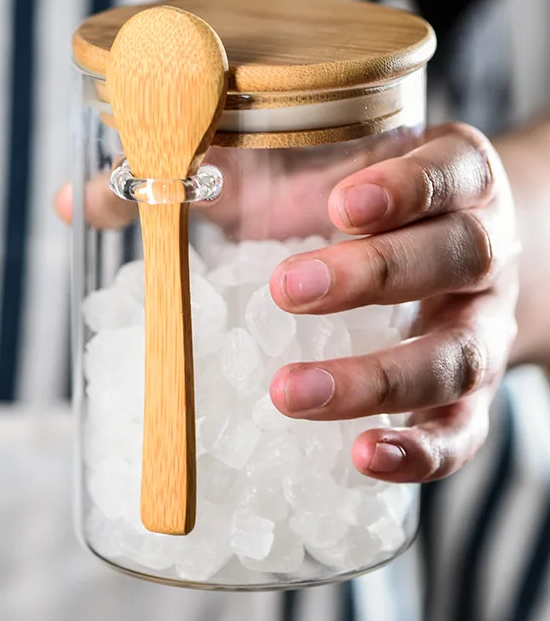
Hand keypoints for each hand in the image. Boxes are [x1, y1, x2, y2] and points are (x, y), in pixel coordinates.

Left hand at [268, 123, 519, 482]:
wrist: (432, 247)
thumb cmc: (354, 202)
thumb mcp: (309, 167)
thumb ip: (239, 164)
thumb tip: (137, 178)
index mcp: (454, 179)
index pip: (450, 172)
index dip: (405, 188)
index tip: (341, 206)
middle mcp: (482, 249)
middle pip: (457, 255)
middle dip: (373, 275)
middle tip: (287, 291)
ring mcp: (482, 325)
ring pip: (459, 354)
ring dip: (378, 379)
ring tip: (291, 393)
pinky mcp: (472, 392)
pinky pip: (462, 428)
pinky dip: (421, 450)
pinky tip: (363, 457)